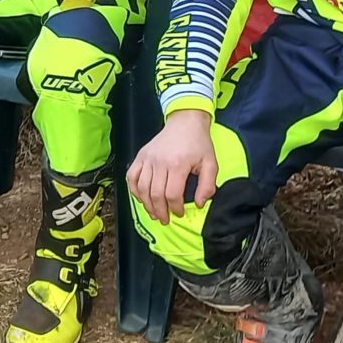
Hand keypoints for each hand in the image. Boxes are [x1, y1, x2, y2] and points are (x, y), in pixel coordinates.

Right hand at [127, 109, 217, 224]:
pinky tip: (141, 198)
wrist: (185, 123)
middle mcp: (160, 162)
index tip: (180, 214)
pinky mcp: (140, 156)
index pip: (172, 194)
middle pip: (155, 194)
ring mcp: (147, 159)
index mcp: (178, 165)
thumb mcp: (211, 164)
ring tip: (153, 213)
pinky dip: (134, 189)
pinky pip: (132, 176)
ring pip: (142, 188)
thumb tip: (199, 204)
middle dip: (160, 211)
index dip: (175, 208)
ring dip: (146, 204)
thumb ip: (207, 186)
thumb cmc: (198, 144)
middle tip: (165, 219)